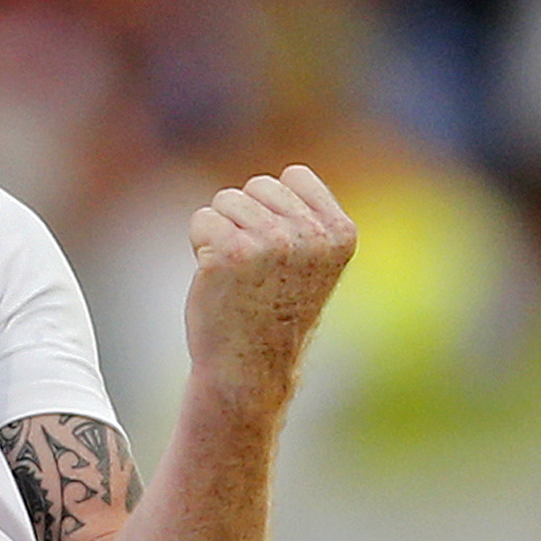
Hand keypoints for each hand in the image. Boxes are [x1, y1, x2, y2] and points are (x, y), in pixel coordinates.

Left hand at [183, 164, 354, 411]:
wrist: (249, 365)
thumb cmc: (275, 309)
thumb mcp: (311, 259)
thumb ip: (305, 217)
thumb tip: (288, 174)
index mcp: (340, 233)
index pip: (294, 176)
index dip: (275, 207)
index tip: (279, 250)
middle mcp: (309, 235)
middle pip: (257, 185)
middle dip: (245, 218)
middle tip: (254, 268)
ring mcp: (270, 242)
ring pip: (226, 200)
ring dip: (221, 232)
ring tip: (237, 273)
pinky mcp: (229, 251)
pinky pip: (201, 219)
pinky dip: (200, 244)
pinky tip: (216, 277)